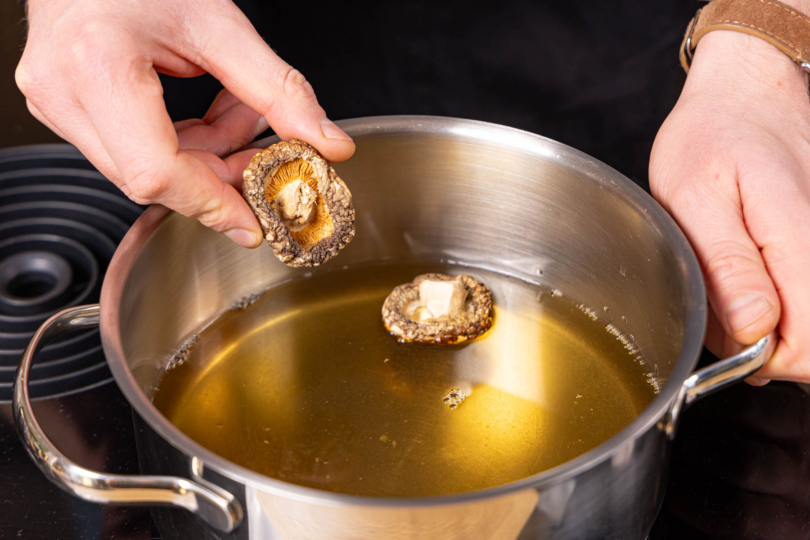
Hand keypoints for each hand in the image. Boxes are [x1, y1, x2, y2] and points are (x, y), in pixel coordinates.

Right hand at [15, 0, 354, 247]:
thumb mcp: (220, 25)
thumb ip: (278, 89)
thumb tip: (326, 141)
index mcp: (99, 66)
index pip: (158, 172)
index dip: (212, 204)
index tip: (253, 221)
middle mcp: (66, 93)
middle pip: (153, 179)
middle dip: (218, 177)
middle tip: (264, 157)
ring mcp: (60, 104)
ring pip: (145, 171)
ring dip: (207, 157)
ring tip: (243, 116)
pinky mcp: (69, 109)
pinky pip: (134, 152)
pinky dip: (184, 144)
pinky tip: (216, 116)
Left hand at [650, 31, 809, 383]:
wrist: (750, 90)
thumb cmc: (713, 135)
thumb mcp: (695, 196)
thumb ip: (728, 266)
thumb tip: (755, 329)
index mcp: (799, 238)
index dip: (765, 359)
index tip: (731, 336)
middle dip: (766, 343)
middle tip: (723, 304)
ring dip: (773, 321)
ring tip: (734, 279)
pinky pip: (808, 291)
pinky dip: (781, 296)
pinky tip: (753, 270)